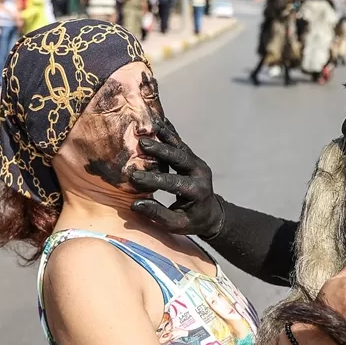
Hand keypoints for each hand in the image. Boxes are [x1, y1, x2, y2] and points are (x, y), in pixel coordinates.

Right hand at [128, 120, 224, 237]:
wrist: (211, 214)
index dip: (153, 179)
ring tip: (147, 125)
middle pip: (179, 157)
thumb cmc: (192, 222)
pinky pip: (179, 142)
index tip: (134, 177)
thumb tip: (135, 205)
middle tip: (142, 143)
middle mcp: (200, 173)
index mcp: (197, 191)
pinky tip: (157, 120)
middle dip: (160, 149)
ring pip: (180, 146)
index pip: (173, 182)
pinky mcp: (192, 157)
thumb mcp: (176, 224)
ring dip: (163, 135)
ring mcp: (197, 162)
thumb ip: (158, 214)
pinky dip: (168, 132)